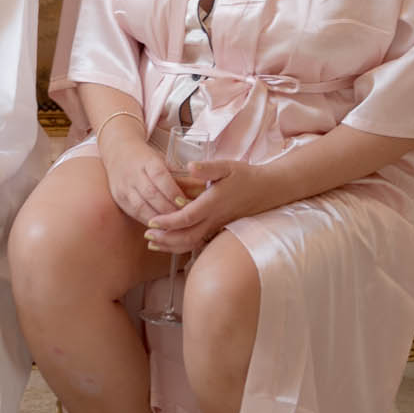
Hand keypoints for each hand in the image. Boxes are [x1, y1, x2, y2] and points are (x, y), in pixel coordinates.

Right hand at [100, 120, 189, 225]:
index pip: (160, 176)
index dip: (173, 191)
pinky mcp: (119, 199)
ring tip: (175, 228)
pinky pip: (135, 214)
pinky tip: (162, 228)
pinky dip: (150, 222)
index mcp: (147, 161)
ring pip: (141, 207)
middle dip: (169, 210)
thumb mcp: (163, 161)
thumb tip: (202, 190)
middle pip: (151, 194)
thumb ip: (180, 176)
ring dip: (160, 220)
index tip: (185, 204)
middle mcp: (133, 174)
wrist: (117, 151)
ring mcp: (124, 187)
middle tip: (185, 220)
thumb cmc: (147, 158)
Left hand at [142, 158, 267, 253]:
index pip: (187, 217)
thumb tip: (189, 166)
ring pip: (193, 243)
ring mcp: (217, 227)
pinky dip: (183, 246)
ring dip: (172, 245)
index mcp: (213, 203)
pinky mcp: (219, 230)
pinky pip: (199, 243)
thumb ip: (207, 168)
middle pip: (187, 237)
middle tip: (147, 234)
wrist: (266, 190)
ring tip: (153, 242)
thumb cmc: (244, 175)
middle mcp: (214, 219)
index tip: (151, 221)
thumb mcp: (227, 166)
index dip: (168, 222)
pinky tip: (171, 243)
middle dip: (166, 238)